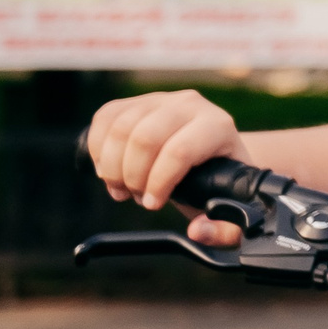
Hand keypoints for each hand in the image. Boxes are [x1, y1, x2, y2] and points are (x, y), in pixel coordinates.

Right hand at [87, 90, 250, 245]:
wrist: (209, 155)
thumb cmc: (218, 183)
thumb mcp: (230, 209)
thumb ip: (225, 229)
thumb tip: (198, 230)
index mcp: (218, 126)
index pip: (180, 151)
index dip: (159, 183)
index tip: (153, 204)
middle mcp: (190, 104)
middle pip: (144, 139)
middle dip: (132, 176)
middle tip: (135, 197)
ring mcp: (161, 99)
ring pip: (120, 128)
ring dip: (112, 166)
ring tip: (123, 187)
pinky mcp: (135, 101)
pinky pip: (104, 119)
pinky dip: (98, 151)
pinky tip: (110, 170)